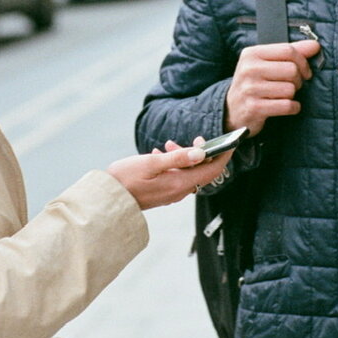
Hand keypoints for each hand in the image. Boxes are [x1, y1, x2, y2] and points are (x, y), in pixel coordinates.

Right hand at [107, 138, 233, 209]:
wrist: (107, 199)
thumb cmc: (125, 179)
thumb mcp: (151, 163)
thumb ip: (177, 158)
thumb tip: (201, 152)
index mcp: (179, 184)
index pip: (212, 170)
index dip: (223, 155)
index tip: (231, 142)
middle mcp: (179, 191)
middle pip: (202, 171)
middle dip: (202, 153)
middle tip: (196, 138)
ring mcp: (170, 194)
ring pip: (188, 173)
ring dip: (184, 157)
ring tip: (168, 145)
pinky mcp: (162, 193)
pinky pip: (176, 177)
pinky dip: (174, 164)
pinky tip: (159, 155)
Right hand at [224, 39, 319, 135]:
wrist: (232, 109)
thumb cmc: (254, 83)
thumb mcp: (266, 63)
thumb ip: (290, 52)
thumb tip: (315, 45)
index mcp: (252, 54)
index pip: (288, 50)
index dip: (303, 61)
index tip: (305, 71)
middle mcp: (249, 69)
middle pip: (292, 70)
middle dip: (298, 80)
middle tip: (291, 85)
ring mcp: (250, 89)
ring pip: (290, 89)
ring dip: (292, 95)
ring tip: (282, 96)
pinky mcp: (254, 108)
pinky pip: (286, 106)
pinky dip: (292, 107)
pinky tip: (285, 106)